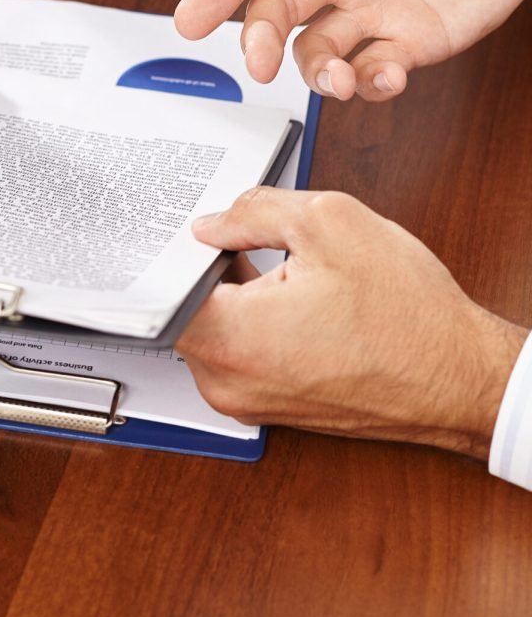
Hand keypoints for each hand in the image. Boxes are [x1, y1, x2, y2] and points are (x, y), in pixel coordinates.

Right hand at [175, 0, 531, 100]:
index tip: (189, 22)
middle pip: (274, 15)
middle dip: (258, 44)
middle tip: (258, 67)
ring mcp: (369, 12)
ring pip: (316, 54)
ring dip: (316, 75)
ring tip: (339, 80)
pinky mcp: (407, 43)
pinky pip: (374, 74)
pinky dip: (373, 87)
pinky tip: (388, 76)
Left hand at [176, 188, 527, 458]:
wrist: (459, 381)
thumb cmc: (409, 318)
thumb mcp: (333, 225)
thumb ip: (255, 210)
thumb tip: (212, 222)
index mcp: (230, 338)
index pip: (158, 288)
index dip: (168, 249)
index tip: (178, 228)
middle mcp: (226, 382)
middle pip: (181, 307)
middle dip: (205, 266)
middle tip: (235, 235)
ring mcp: (244, 400)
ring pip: (208, 329)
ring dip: (229, 292)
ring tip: (275, 268)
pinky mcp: (264, 405)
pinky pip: (234, 352)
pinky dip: (247, 320)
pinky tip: (284, 296)